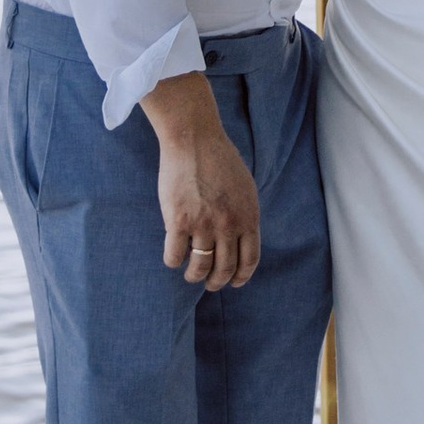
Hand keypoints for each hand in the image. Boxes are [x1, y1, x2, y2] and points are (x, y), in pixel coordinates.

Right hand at [144, 72, 261, 288]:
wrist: (194, 139)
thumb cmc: (219, 159)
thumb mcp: (245, 188)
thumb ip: (244, 214)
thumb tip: (242, 239)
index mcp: (248, 217)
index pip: (249, 260)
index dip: (241, 276)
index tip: (234, 282)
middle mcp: (228, 225)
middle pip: (225, 268)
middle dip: (217, 282)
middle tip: (210, 284)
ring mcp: (203, 225)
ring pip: (199, 267)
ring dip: (195, 276)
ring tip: (191, 275)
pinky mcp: (178, 221)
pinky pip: (174, 256)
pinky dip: (173, 261)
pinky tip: (173, 257)